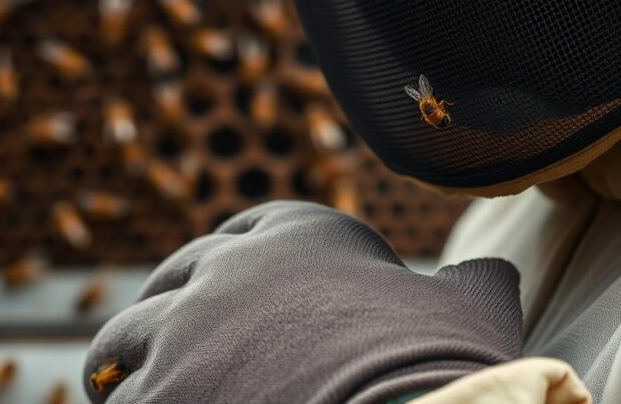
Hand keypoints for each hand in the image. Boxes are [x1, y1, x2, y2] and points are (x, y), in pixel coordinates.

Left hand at [84, 201, 522, 403]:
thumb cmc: (439, 360)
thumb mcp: (470, 307)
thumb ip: (472, 281)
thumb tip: (496, 275)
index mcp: (299, 233)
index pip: (243, 233)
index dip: (232, 261)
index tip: (226, 288)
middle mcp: (229, 269)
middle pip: (172, 280)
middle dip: (167, 308)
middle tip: (169, 343)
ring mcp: (186, 329)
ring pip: (124, 338)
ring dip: (126, 363)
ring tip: (134, 387)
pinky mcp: (160, 393)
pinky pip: (124, 400)